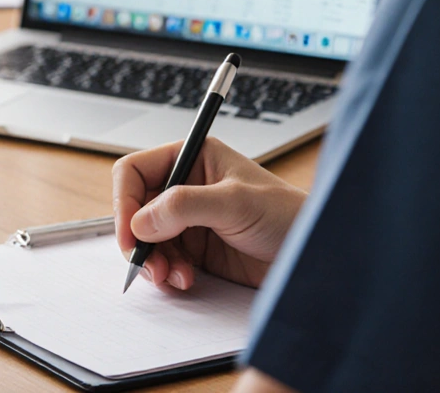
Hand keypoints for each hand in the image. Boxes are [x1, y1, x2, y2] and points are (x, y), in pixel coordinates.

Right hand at [112, 138, 307, 289]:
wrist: (313, 256)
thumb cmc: (287, 214)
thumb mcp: (235, 203)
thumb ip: (185, 206)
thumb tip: (141, 221)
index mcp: (193, 159)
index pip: (135, 172)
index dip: (126, 202)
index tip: (129, 233)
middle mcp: (186, 187)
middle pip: (135, 210)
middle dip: (138, 240)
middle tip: (149, 265)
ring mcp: (189, 220)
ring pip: (146, 240)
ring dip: (153, 262)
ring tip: (172, 277)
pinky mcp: (196, 250)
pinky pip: (163, 261)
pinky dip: (166, 274)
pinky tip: (184, 280)